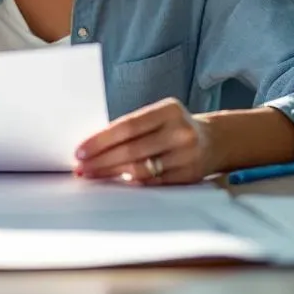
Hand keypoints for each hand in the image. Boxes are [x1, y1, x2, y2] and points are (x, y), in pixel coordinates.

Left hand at [72, 98, 216, 185]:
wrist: (213, 141)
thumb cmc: (174, 127)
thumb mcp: (158, 116)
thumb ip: (132, 128)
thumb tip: (93, 146)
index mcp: (169, 110)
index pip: (127, 126)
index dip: (101, 140)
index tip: (81, 150)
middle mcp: (180, 132)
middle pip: (131, 150)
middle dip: (101, 160)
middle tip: (81, 167)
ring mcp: (187, 156)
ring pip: (140, 170)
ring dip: (111, 174)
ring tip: (92, 175)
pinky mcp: (188, 176)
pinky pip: (153, 183)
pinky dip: (131, 183)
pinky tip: (116, 182)